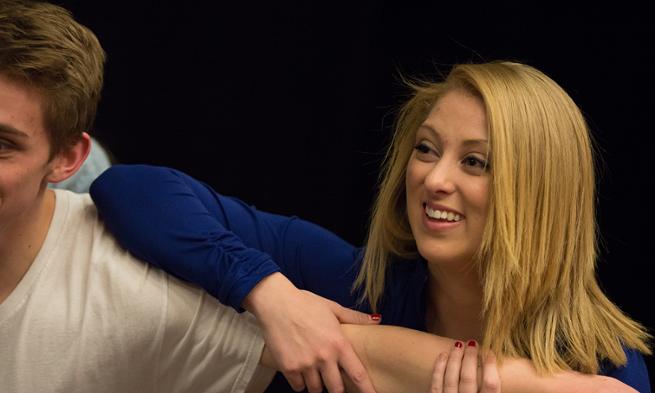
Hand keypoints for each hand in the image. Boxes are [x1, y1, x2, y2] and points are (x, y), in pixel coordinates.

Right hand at [243, 272, 379, 392]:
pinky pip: (298, 386)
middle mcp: (324, 357)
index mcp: (338, 343)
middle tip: (333, 381)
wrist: (275, 302)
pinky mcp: (288, 367)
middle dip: (337, 389)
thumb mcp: (333, 308)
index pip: (357, 374)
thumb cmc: (305, 303)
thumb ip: (355, 318)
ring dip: (317, 384)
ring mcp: (306, 364)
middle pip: (337, 389)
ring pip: (316, 389)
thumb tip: (377, 320)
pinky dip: (300, 382)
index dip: (367, 390)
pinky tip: (300, 370)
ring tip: (314, 371)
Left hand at [430, 340, 499, 392]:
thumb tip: (502, 374)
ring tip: (458, 344)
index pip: (491, 385)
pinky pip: (436, 384)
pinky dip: (438, 369)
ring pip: (451, 379)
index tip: (490, 352)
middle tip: (472, 343)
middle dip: (470, 358)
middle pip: (468, 378)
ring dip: (455, 359)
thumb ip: (494, 389)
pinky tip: (443, 355)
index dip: (491, 367)